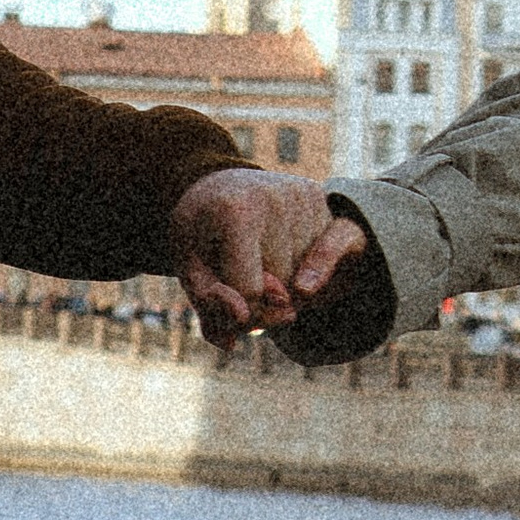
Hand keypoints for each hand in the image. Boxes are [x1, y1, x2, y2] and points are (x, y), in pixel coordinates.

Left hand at [167, 168, 369, 346]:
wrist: (221, 185)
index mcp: (236, 211)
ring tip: (261, 264)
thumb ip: (209, 303)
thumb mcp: (190, 265)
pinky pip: (329, 257)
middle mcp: (278, 199)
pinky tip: (305, 278)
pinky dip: (316, 272)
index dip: (237, 312)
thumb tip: (237, 334)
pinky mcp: (325, 200)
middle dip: (263, 298)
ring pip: (308, 278)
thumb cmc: (204, 233)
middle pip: (283, 288)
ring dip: (286, 288)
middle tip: (241, 279)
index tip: (228, 304)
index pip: (251, 293)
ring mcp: (306, 199)